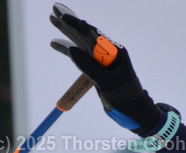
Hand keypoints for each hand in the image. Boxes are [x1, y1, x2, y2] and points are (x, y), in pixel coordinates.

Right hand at [49, 3, 160, 133]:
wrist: (133, 110)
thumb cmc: (124, 95)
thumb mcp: (107, 83)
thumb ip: (89, 67)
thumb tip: (71, 50)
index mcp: (115, 53)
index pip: (94, 34)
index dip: (78, 24)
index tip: (64, 16)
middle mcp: (107, 53)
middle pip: (86, 34)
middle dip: (70, 22)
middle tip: (55, 8)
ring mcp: (101, 60)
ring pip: (81, 43)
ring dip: (66, 32)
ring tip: (52, 19)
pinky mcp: (96, 68)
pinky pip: (80, 56)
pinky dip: (68, 50)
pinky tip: (55, 43)